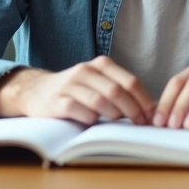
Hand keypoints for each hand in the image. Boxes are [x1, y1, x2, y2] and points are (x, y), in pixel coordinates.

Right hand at [0, 56, 155, 124]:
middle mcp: (85, 71)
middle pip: (117, 92)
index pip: (130, 82)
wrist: (36, 91)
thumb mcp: (98, 83)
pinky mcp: (57, 101)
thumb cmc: (75, 90)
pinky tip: (93, 122)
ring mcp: (70, 85)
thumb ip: (121, 91)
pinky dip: (91, 119)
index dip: (144, 100)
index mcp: (100, 64)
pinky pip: (80, 111)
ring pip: (100, 101)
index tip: (152, 116)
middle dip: (133, 110)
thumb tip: (152, 108)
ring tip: (117, 123)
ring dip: (113, 115)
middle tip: (141, 124)